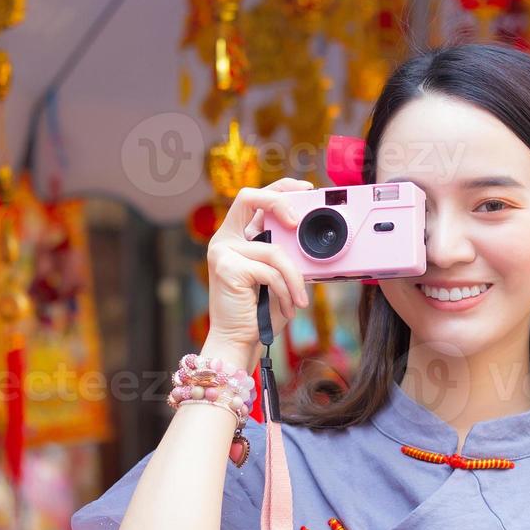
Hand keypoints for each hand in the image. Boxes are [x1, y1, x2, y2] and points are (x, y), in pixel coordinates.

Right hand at [204, 178, 313, 354]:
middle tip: (299, 221)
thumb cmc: (259, 312)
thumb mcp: (276, 275)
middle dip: (279, 201)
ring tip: (300, 300)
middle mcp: (223, 240)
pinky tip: (288, 308)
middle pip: (250, 198)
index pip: (253, 198)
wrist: (238, 342)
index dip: (279, 187)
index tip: (305, 190)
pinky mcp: (227, 268)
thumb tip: (308, 235)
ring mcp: (222, 252)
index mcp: (235, 237)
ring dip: (294, 279)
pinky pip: (270, 271)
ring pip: (273, 250)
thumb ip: (283, 252)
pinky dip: (286, 291)